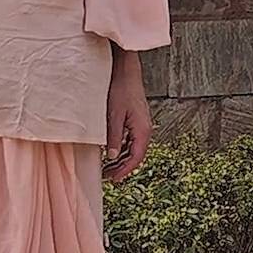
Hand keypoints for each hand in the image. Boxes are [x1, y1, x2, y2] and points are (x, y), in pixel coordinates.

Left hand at [103, 52, 152, 181]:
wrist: (126, 73)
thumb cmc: (121, 91)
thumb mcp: (114, 116)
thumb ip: (113, 138)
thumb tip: (111, 157)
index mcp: (142, 130)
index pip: (136, 157)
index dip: (125, 170)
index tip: (113, 179)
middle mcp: (145, 129)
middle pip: (136, 155)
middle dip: (122, 167)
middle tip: (107, 177)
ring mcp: (141, 125)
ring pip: (133, 149)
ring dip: (121, 159)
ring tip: (107, 167)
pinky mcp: (136, 121)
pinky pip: (131, 141)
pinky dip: (121, 149)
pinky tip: (110, 152)